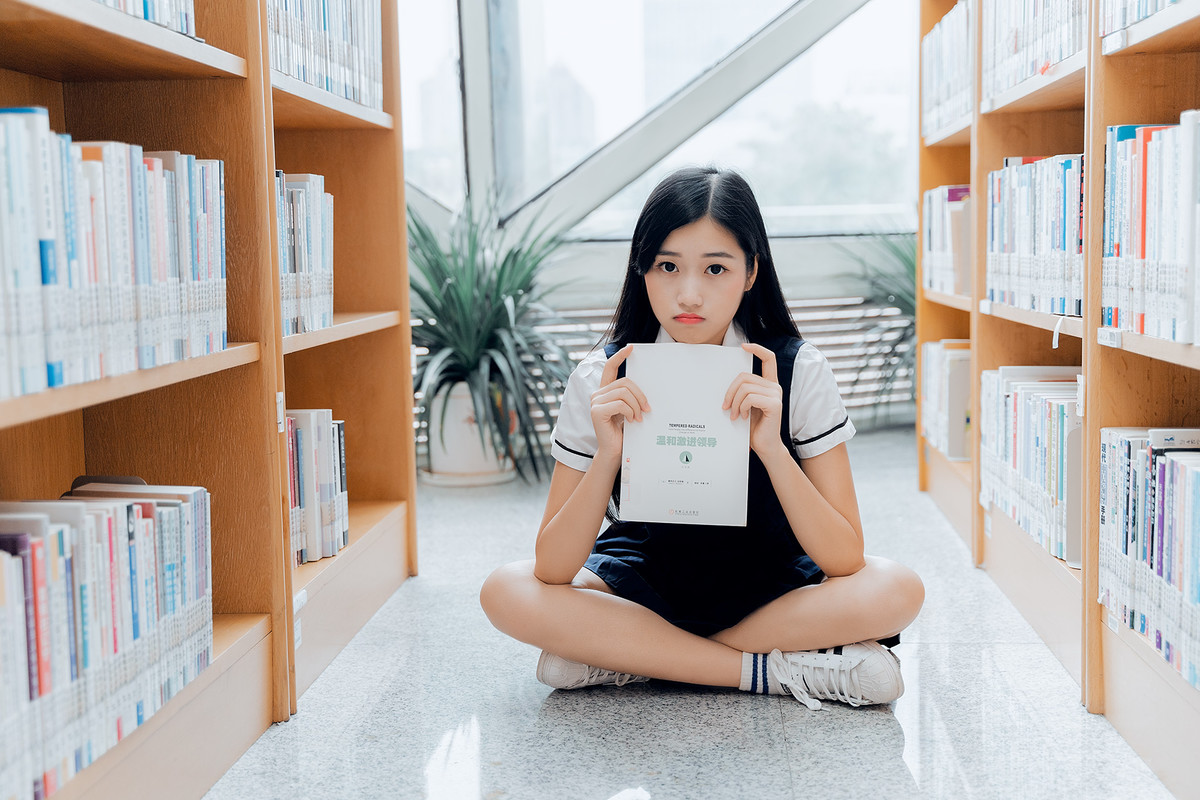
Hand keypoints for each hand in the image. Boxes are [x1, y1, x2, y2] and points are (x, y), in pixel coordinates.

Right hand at [590, 344, 649, 458]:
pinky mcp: (597, 411)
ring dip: (636, 406)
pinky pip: (620, 404)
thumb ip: (631, 397)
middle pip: (625, 382)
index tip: (631, 348)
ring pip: (624, 393)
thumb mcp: (629, 410)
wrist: (614, 450)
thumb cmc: (623, 431)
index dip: (620, 356)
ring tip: (638, 417)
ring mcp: (595, 402)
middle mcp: (598, 394)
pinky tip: (631, 421)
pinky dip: (630, 412)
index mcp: (605, 391)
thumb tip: (646, 387)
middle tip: (647, 409)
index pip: (610, 368)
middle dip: (640, 395)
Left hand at [723, 343, 785, 457]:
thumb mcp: (746, 405)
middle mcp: (774, 387)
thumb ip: (742, 392)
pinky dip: (742, 407)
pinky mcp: (774, 404)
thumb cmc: (754, 427)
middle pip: (745, 376)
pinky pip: (750, 398)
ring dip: (735, 403)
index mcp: (769, 385)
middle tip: (726, 406)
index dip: (757, 349)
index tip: (744, 346)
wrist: (765, 446)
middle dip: (730, 391)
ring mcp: (776, 395)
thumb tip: (724, 382)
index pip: (768, 359)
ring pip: (745, 388)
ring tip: (735, 415)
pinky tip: (743, 417)